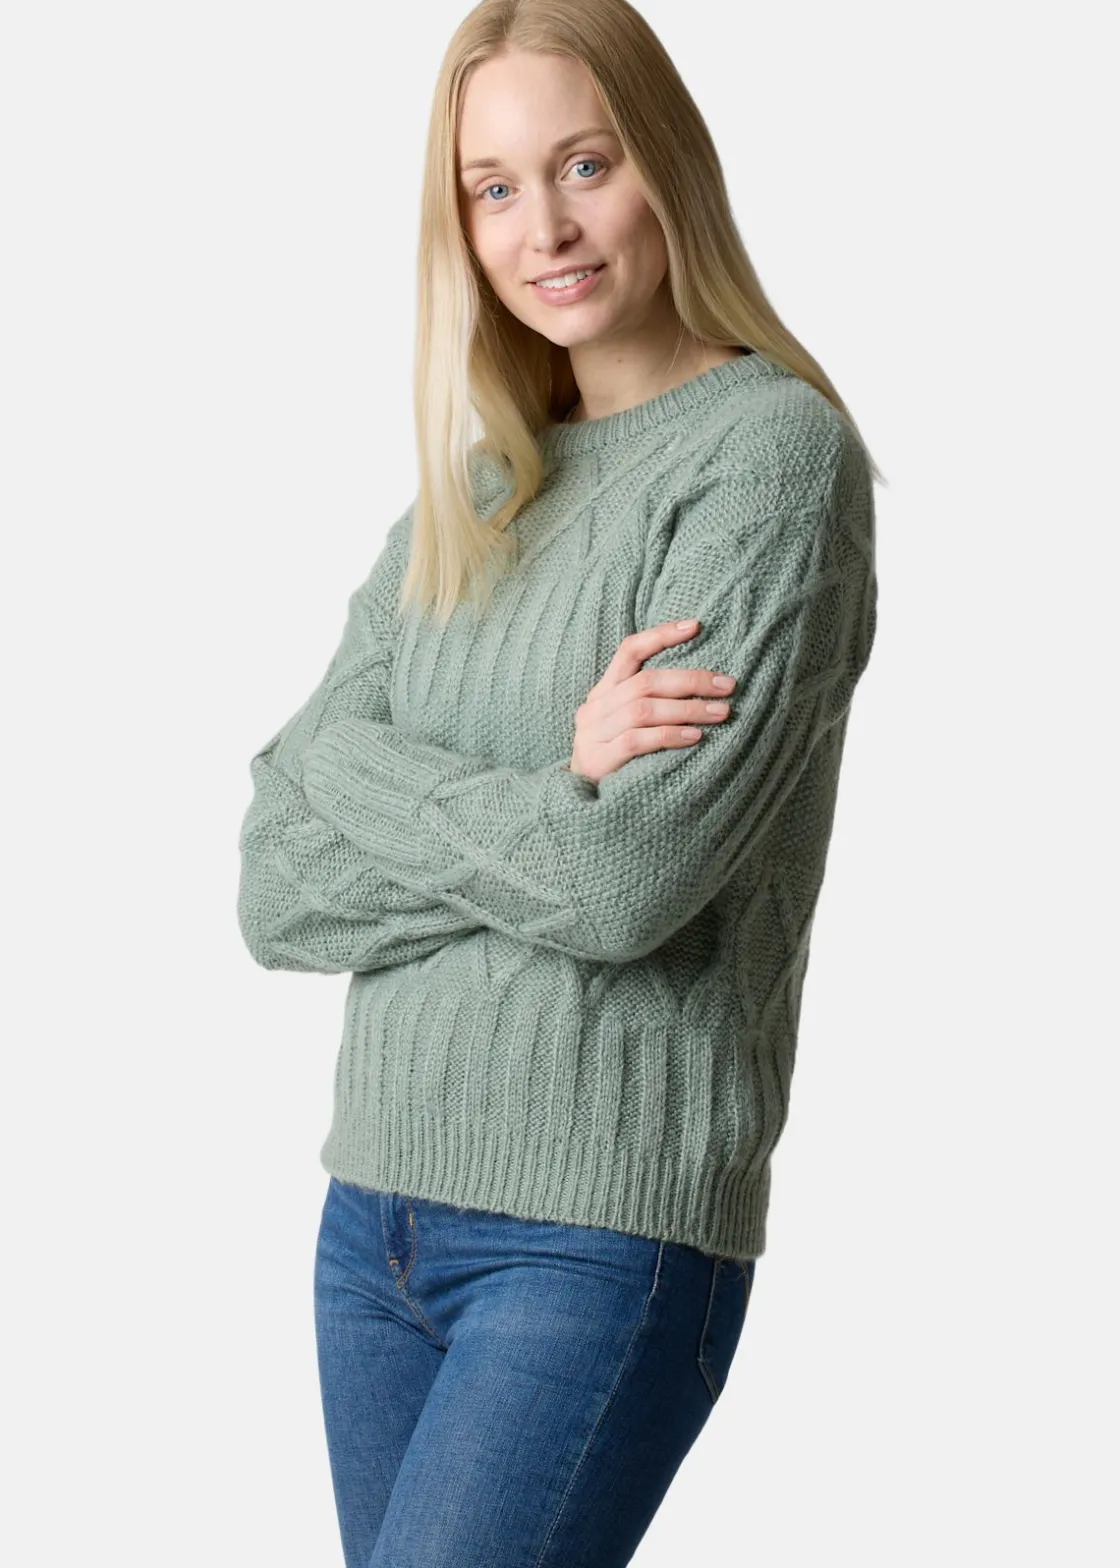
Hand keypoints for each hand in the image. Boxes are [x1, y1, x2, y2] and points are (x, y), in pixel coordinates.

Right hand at [568, 619, 736, 784]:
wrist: (580, 807)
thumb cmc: (617, 763)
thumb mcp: (627, 727)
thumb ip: (650, 705)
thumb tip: (705, 688)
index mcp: (603, 692)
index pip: (629, 651)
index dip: (661, 635)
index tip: (695, 625)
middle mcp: (595, 708)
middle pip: (645, 681)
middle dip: (691, 680)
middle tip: (727, 685)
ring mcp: (594, 734)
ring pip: (643, 709)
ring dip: (688, 709)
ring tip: (721, 712)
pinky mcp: (599, 759)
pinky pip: (638, 740)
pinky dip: (670, 736)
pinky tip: (696, 738)